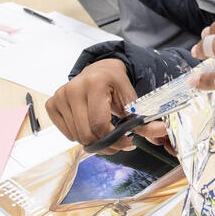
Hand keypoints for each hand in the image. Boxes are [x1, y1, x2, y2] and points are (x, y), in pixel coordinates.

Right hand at [46, 59, 167, 153]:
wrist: (99, 70)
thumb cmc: (116, 85)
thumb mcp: (132, 99)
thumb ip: (145, 120)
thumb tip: (161, 131)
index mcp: (96, 83)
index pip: (99, 123)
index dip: (114, 139)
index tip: (127, 141)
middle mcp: (74, 87)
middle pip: (86, 133)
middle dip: (105, 144)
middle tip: (118, 143)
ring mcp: (61, 95)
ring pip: (77, 136)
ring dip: (94, 141)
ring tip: (105, 133)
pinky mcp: (52, 103)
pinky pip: (67, 134)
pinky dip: (80, 136)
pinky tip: (89, 125)